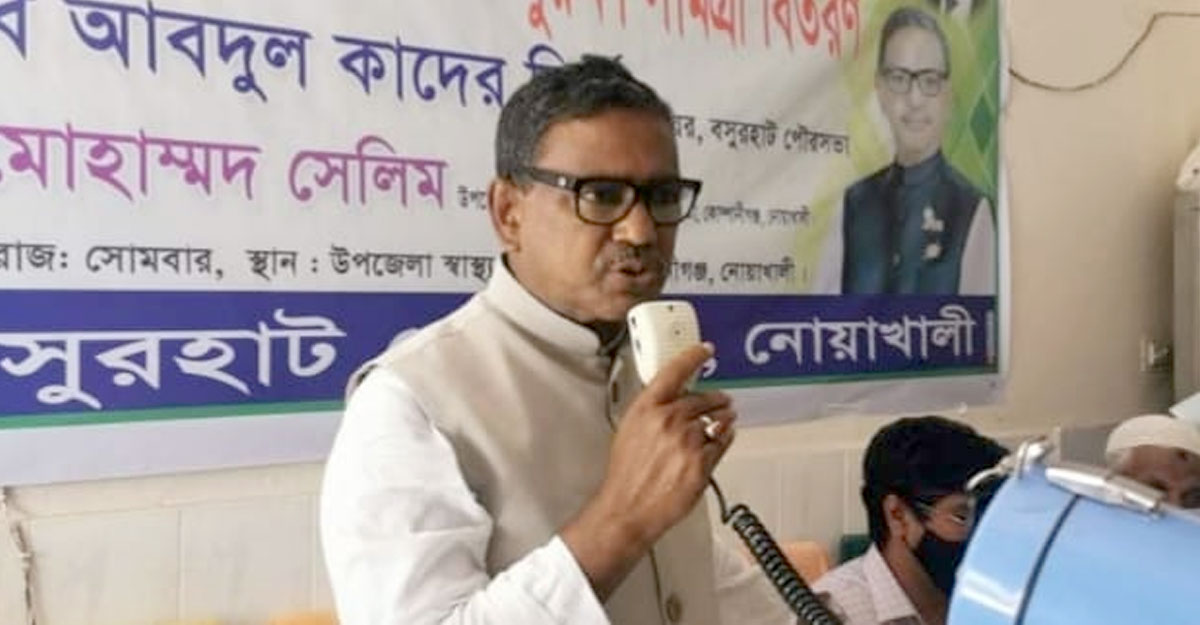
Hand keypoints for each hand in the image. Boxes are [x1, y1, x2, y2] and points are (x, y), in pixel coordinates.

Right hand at [561, 342, 736, 598]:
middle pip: (702, 398)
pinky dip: (725, 438)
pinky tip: (723, 438)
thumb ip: (652, 412)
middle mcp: (668, 420)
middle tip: (722, 399)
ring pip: (716, 420)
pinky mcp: (701, 462)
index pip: (674, 372)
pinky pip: (722, 442)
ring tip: (726, 418)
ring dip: (724, 418)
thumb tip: (672, 401)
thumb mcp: (630, 431)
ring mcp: (687, 441)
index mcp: (646, 409)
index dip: (693, 356)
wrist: (627, 508)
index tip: (705, 350)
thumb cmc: (626, 474)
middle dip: (715, 398)